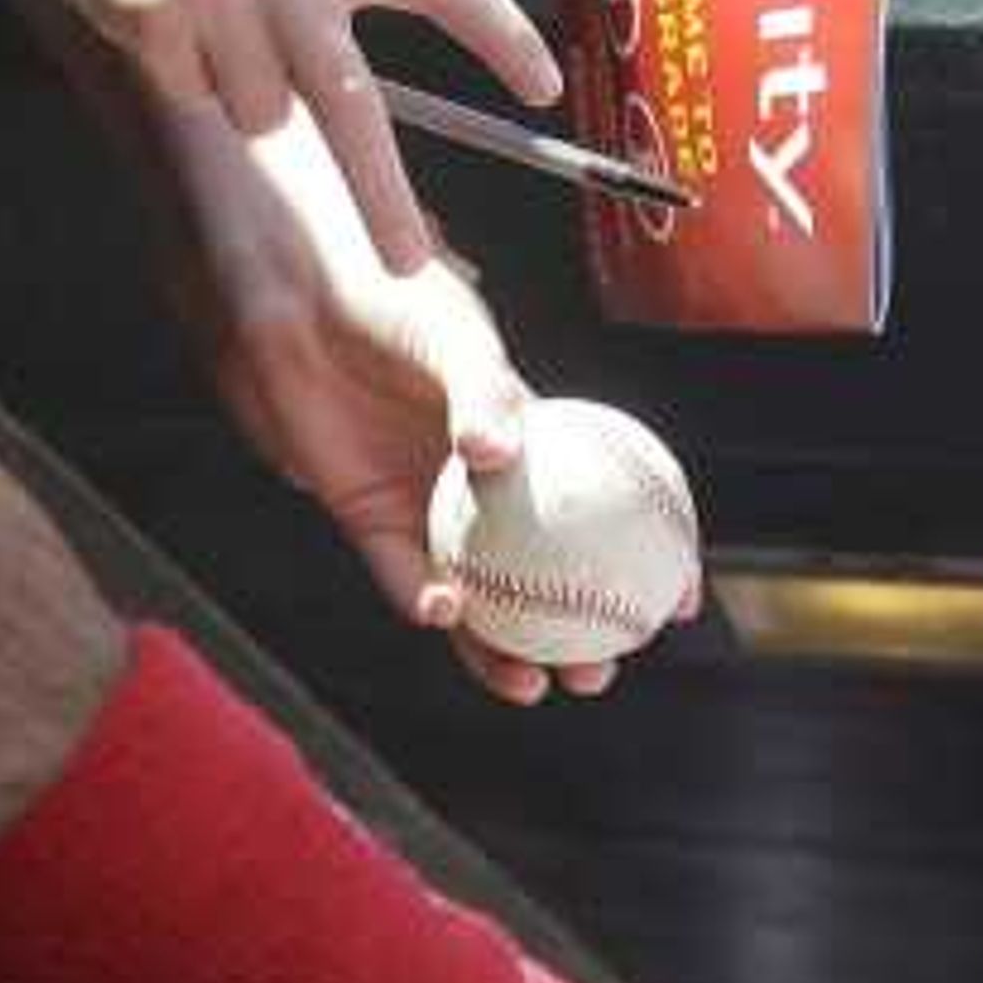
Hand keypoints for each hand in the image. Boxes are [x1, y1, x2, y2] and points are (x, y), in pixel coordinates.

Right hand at [5, 0, 562, 280]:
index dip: (500, 33)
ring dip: (235, 91)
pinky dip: (175, 69)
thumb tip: (340, 96)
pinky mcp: (159, 10)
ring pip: (257, 112)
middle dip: (380, 194)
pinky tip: (153, 6)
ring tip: (202, 15)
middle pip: (351, 100)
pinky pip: (188, 90)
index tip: (545, 87)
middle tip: (406, 264)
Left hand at [172, 127, 623, 708]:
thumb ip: (484, 392)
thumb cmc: (391, 297)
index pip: (607, 514)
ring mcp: (428, 509)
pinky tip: (447, 616)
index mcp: (531, 443)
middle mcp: (483, 487)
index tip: (679, 604)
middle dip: (580, 638)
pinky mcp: (367, 521)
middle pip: (547, 581)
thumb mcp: (455, 336)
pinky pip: (403, 578)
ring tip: (533, 684)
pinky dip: (425, 603)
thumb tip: (501, 457)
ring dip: (504, 650)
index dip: (651, 563)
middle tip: (601, 674)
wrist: (303, 299)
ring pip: (480, 600)